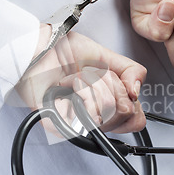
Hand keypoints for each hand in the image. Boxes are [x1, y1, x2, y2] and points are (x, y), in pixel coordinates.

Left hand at [16, 27, 146, 135]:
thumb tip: (136, 91)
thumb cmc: (61, 52)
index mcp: (107, 104)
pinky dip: (79, 90)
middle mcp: (94, 116)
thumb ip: (131, 70)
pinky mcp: (61, 125)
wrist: (36, 49)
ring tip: (76, 80)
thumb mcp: (105, 55)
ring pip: (107, 110)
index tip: (120, 87)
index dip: (131, 103)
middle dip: (110, 85)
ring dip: (91, 84)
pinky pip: (86, 116)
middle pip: (124, 113)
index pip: (135, 120)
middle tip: (91, 77)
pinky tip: (67, 86)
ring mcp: (78, 122)